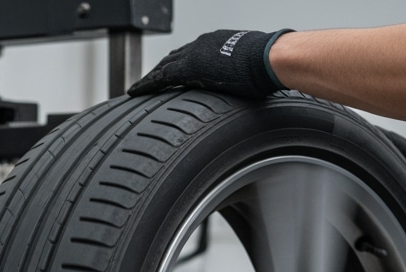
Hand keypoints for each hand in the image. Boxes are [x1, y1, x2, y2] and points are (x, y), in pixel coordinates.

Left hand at [128, 29, 292, 98]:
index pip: (190, 55)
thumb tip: (251, 85)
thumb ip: (242, 75)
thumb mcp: (251, 68)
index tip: (169, 76)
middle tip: (147, 83)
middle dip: (159, 71)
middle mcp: (202, 45)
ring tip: (137, 90)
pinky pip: (160, 77)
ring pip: (162, 66)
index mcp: (216, 44)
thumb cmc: (268, 64)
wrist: (269, 58)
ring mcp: (194, 54)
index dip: (177, 66)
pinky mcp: (188, 67)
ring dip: (150, 78)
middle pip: (172, 58)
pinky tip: (136, 92)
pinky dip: (147, 84)